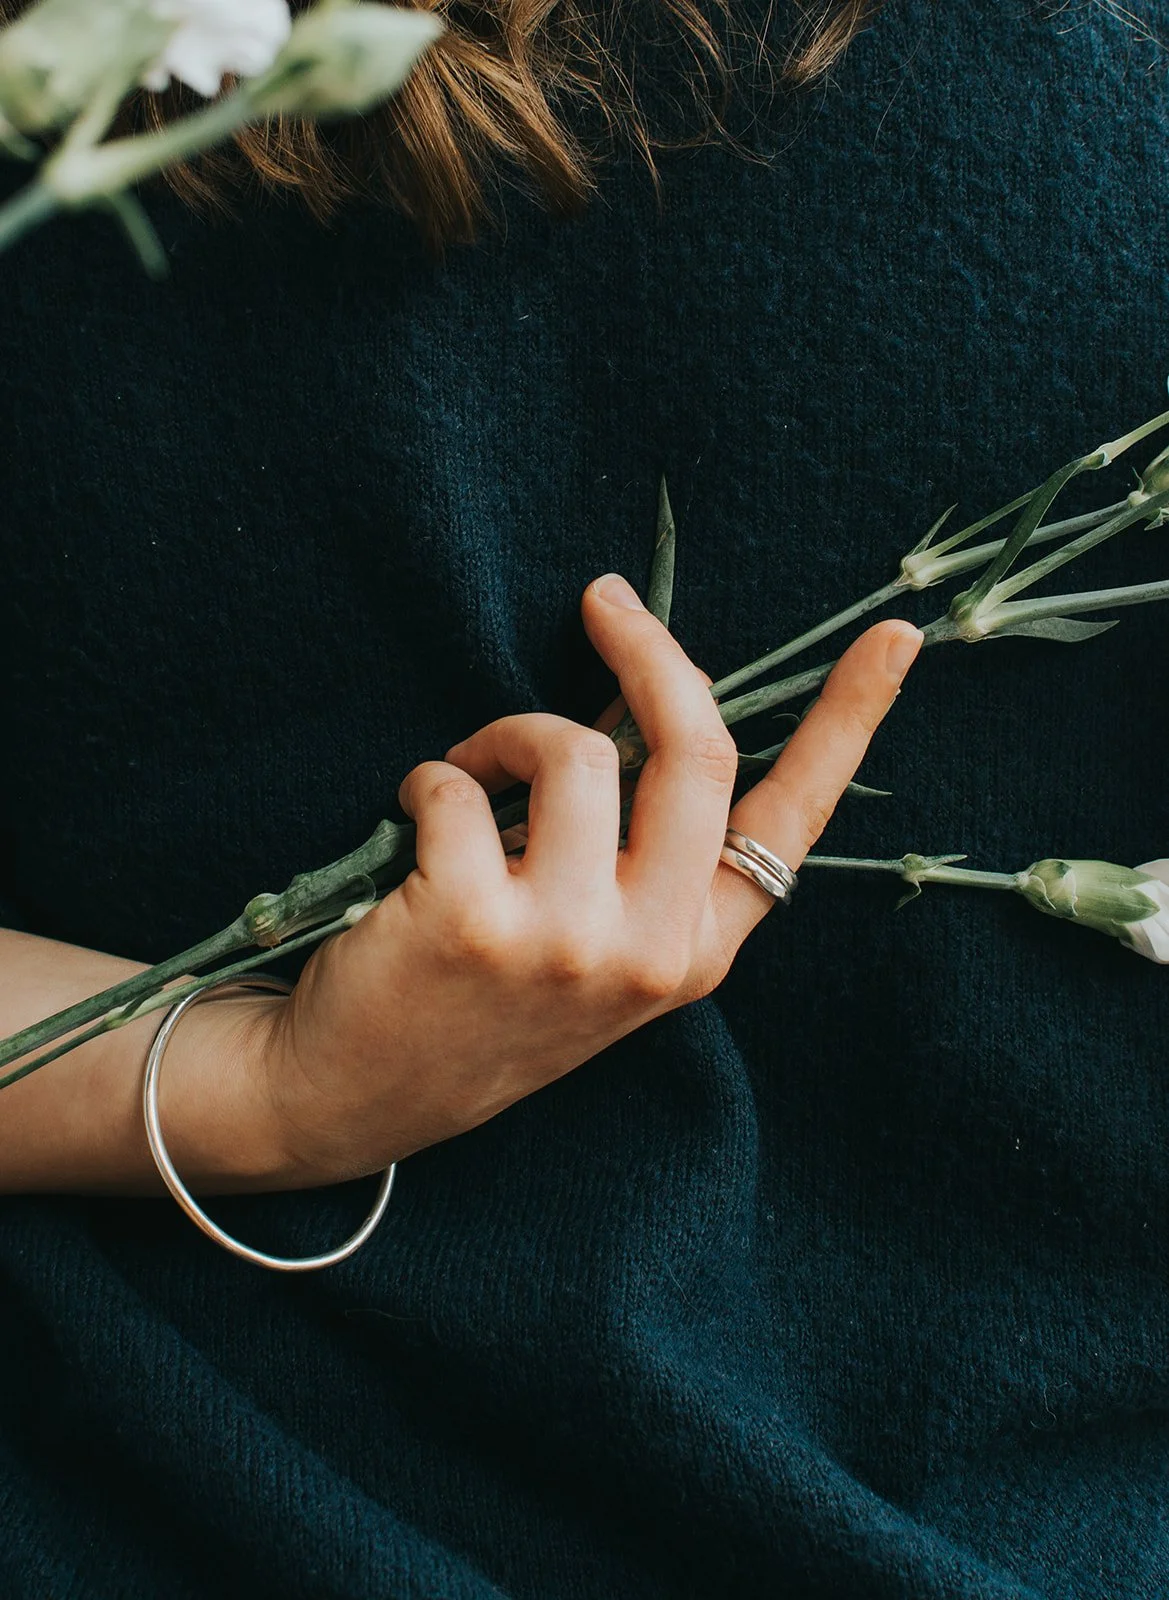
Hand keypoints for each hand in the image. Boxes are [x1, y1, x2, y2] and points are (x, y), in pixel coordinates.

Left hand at [246, 574, 920, 1185]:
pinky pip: (462, 783)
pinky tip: (410, 823)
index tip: (897, 637)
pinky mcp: (475, 924)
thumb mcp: (591, 944)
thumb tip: (630, 709)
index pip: (793, 823)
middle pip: (696, 750)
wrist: (350, 1094)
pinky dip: (430, 779)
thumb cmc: (472, 1000)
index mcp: (696, 950)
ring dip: (505, 735)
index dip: (850, 720)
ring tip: (466, 775)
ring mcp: (569, 942)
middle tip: (601, 601)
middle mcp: (652, 952)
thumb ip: (632, 850)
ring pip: (575, 752)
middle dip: (648, 650)